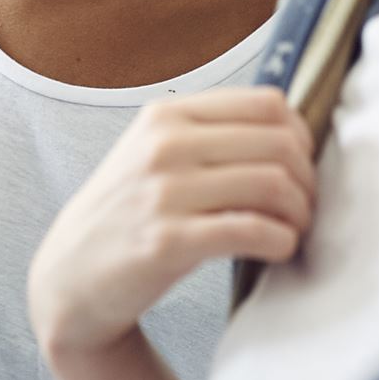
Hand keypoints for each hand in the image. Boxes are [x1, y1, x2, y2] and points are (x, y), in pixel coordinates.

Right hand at [28, 87, 314, 360]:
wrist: (70, 275)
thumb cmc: (126, 213)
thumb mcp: (154, 153)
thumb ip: (209, 133)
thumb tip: (291, 130)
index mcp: (167, 114)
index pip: (267, 103)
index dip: (300, 134)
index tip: (301, 164)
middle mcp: (164, 145)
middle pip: (279, 144)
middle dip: (307, 179)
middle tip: (305, 206)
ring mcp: (164, 193)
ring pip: (273, 185)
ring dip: (300, 213)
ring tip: (293, 229)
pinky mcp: (168, 241)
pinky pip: (252, 231)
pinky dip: (281, 241)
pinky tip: (278, 249)